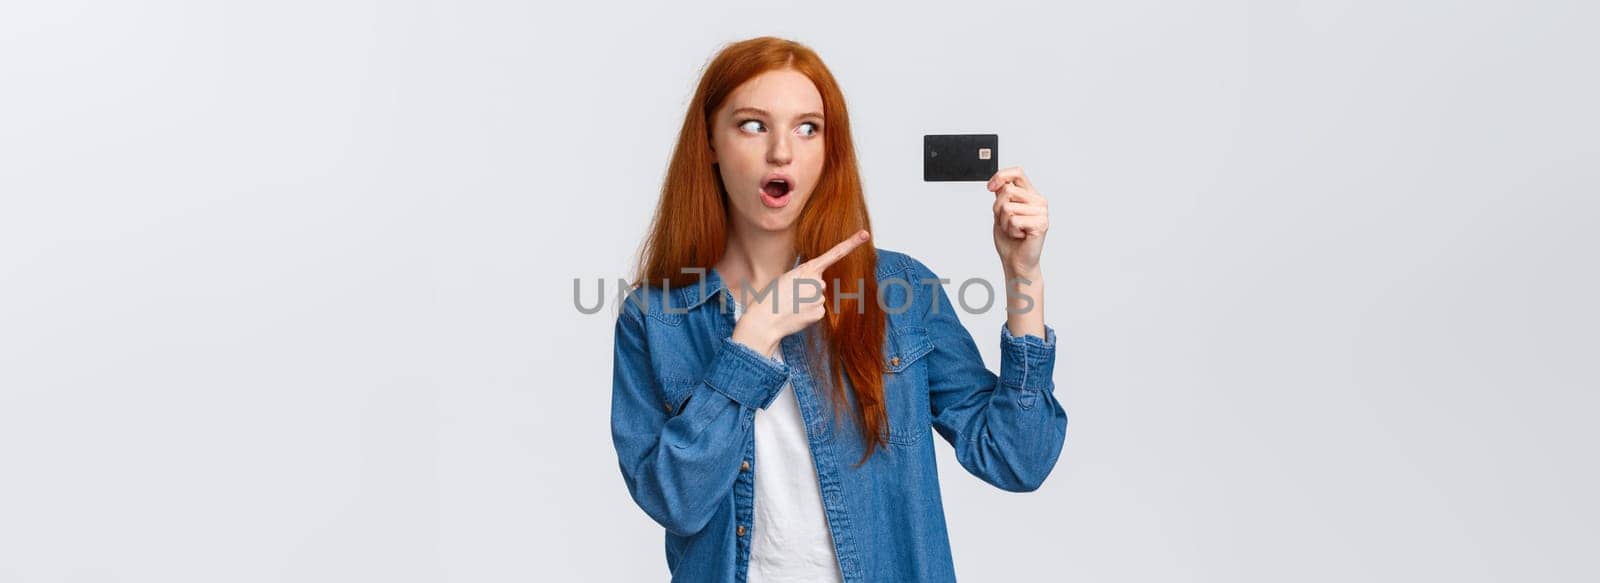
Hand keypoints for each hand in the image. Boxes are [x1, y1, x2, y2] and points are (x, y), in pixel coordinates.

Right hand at [730, 230, 870, 354]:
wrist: (764, 320)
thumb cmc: (771, 298)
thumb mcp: (787, 278)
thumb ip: (805, 277)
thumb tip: (818, 287)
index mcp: (807, 269)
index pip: (834, 254)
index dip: (851, 243)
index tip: (865, 235)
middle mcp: (817, 282)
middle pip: (820, 284)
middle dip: (808, 290)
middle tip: (790, 296)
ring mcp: (819, 298)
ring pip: (818, 298)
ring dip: (807, 302)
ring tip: (791, 305)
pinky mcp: (819, 313)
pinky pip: (817, 311)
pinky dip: (808, 313)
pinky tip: (796, 314)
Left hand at [988, 166, 1048, 274]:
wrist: (1016, 261)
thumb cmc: (1010, 239)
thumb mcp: (1000, 213)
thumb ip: (1002, 196)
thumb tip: (999, 182)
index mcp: (1030, 194)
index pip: (1017, 173)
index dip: (1001, 176)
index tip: (990, 187)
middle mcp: (1038, 200)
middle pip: (1008, 190)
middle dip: (999, 208)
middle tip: (1008, 223)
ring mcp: (1041, 212)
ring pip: (1008, 206)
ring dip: (1004, 222)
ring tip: (1014, 231)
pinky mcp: (1041, 223)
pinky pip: (1014, 220)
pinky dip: (1011, 230)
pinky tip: (1020, 236)